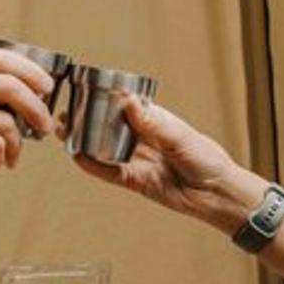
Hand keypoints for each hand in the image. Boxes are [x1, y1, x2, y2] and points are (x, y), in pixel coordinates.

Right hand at [0, 47, 53, 179]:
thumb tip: (15, 94)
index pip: (0, 58)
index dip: (31, 71)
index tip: (46, 86)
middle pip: (11, 87)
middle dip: (36, 108)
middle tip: (43, 125)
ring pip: (5, 122)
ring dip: (17, 143)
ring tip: (10, 154)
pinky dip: (0, 157)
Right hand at [85, 92, 258, 232]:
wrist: (217, 194)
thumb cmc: (208, 160)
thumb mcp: (180, 137)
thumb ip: (153, 124)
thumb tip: (131, 102)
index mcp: (157, 121)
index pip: (127, 106)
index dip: (108, 98)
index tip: (87, 89)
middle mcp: (144, 139)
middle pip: (110, 126)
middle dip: (89, 119)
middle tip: (68, 112)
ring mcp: (138, 159)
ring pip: (105, 148)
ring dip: (85, 140)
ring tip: (66, 131)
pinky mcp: (135, 181)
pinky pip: (109, 172)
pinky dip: (93, 165)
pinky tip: (78, 156)